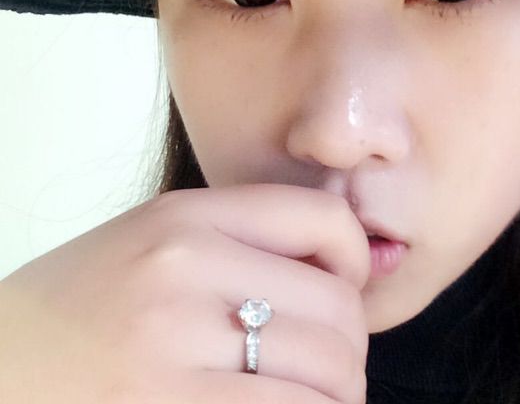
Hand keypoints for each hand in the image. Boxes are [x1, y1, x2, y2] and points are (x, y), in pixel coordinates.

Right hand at [0, 184, 370, 403]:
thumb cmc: (80, 309)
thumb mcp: (152, 244)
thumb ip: (238, 243)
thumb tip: (337, 271)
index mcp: (186, 217)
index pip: (322, 217)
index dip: (355, 259)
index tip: (344, 290)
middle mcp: (184, 269)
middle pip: (338, 308)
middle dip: (350, 347)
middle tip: (329, 368)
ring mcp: (175, 345)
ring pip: (330, 374)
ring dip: (340, 397)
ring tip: (312, 400)